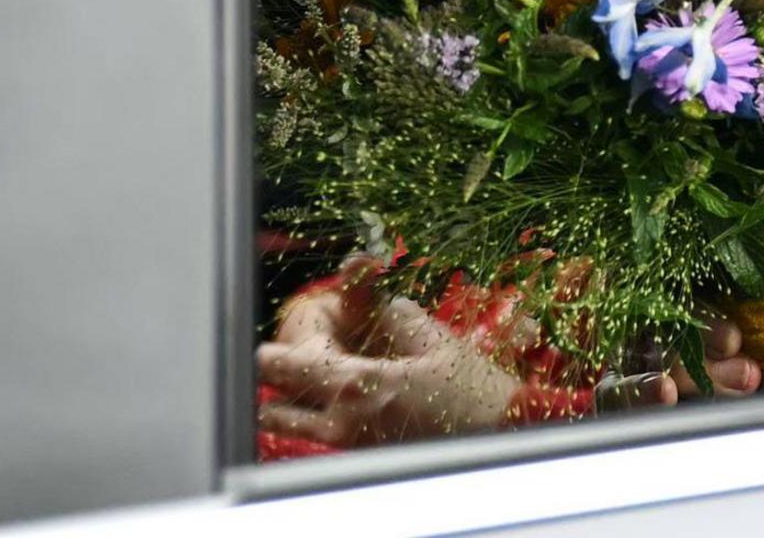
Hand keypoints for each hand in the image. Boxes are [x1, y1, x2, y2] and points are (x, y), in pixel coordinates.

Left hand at [257, 284, 530, 447]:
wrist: (502, 438)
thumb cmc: (474, 391)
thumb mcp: (438, 344)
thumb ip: (401, 319)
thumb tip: (385, 305)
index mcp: (358, 385)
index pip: (289, 369)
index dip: (271, 356)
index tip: (261, 348)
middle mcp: (342, 421)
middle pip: (275, 408)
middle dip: (272, 387)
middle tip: (277, 369)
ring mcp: (350, 445)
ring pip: (293, 428)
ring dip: (287, 408)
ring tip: (297, 390)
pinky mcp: (363, 457)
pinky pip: (320, 437)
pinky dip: (314, 420)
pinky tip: (333, 405)